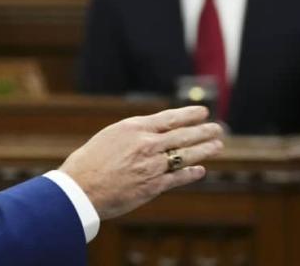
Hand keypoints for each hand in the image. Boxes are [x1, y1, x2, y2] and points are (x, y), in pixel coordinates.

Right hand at [60, 105, 223, 219]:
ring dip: (204, 150)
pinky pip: (178, 178)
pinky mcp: (153, 186)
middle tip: (218, 128)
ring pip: (185, 155)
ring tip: (218, 145)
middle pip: (182, 135)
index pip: (169, 118)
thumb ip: (133, 134)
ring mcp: (152, 166)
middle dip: (203, 131)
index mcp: (133, 128)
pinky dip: (191, 173)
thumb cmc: (89, 161)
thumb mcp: (110, 136)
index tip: (203, 111)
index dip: (188, 114)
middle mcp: (146, 144)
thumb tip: (151, 132)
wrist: (81, 187)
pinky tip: (201, 170)